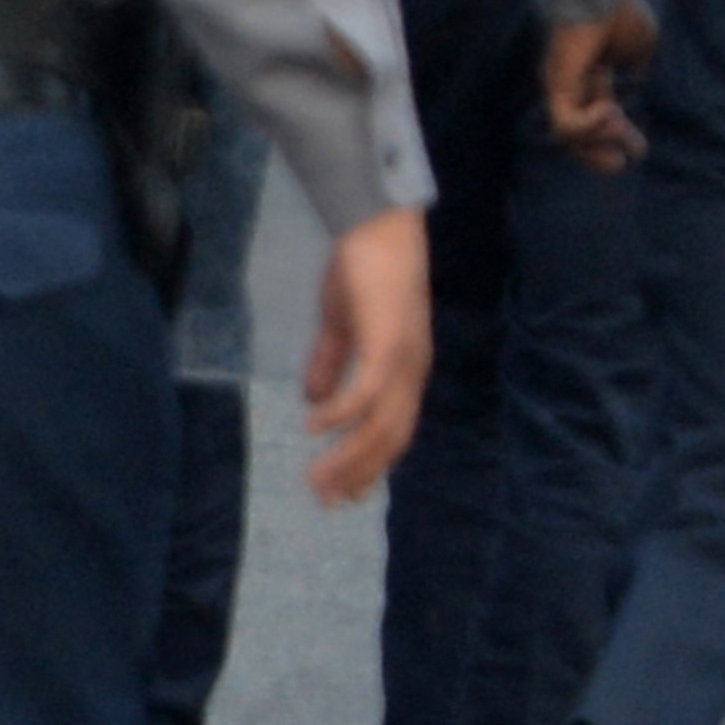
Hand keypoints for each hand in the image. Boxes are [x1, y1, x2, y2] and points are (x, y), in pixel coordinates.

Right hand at [302, 206, 430, 503]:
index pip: (394, 432)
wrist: (379, 223)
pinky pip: (365, 391)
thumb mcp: (341, 325)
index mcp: (405, 370)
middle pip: (390, 439)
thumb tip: (313, 400)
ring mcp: (402, 359)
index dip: (370, 465)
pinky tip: (313, 427)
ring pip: (380, 425)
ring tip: (315, 477)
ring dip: (347, 456)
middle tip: (325, 501)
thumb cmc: (363, 269)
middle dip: (357, 473)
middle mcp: (411, 372)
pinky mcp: (386, 342)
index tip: (343, 495)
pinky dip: (341, 414)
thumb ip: (330, 363)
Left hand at [539, 2, 659, 172]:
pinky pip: (568, 126)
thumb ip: (638, 71)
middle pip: (580, 133)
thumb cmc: (621, 14)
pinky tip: (609, 111)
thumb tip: (639, 86)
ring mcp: (561, 88)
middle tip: (622, 163)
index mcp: (591, 73)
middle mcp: (572, 83)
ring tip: (618, 122)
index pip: (600, 112)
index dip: (619, 134)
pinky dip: (591, 126)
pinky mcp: (556, 89)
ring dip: (601, 138)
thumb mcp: (641, 48)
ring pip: (571, 136)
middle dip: (601, 153)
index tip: (639, 150)